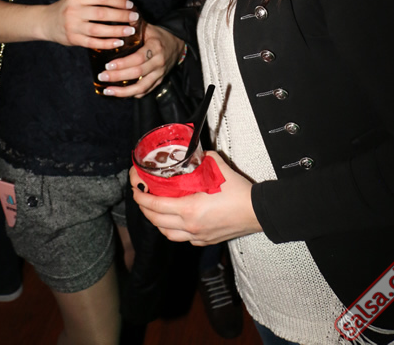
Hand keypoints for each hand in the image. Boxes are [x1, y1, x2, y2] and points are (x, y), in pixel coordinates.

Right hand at [40, 0, 138, 47]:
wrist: (46, 22)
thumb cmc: (69, 8)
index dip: (118, 1)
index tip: (130, 5)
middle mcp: (74, 11)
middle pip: (102, 14)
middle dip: (121, 16)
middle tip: (135, 18)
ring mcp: (72, 26)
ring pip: (98, 30)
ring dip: (117, 31)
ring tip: (130, 30)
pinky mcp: (73, 39)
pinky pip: (93, 43)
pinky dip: (107, 43)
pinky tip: (118, 42)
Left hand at [97, 24, 183, 97]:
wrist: (176, 45)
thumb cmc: (157, 36)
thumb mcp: (147, 27)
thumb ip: (133, 23)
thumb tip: (119, 10)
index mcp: (155, 47)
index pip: (138, 57)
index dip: (123, 63)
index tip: (107, 65)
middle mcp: (158, 62)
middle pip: (138, 73)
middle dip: (118, 77)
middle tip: (102, 76)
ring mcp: (160, 73)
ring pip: (142, 87)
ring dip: (123, 91)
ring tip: (108, 90)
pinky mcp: (159, 81)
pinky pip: (146, 91)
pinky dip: (132, 94)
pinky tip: (119, 93)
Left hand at [129, 152, 261, 244]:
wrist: (258, 212)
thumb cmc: (239, 192)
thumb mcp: (217, 167)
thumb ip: (200, 159)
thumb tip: (191, 153)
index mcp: (190, 209)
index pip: (155, 205)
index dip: (140, 196)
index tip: (135, 187)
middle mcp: (190, 226)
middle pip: (156, 221)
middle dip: (143, 207)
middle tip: (139, 194)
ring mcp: (197, 236)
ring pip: (166, 233)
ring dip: (156, 221)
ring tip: (152, 208)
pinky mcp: (205, 240)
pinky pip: (181, 238)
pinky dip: (172, 229)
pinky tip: (173, 219)